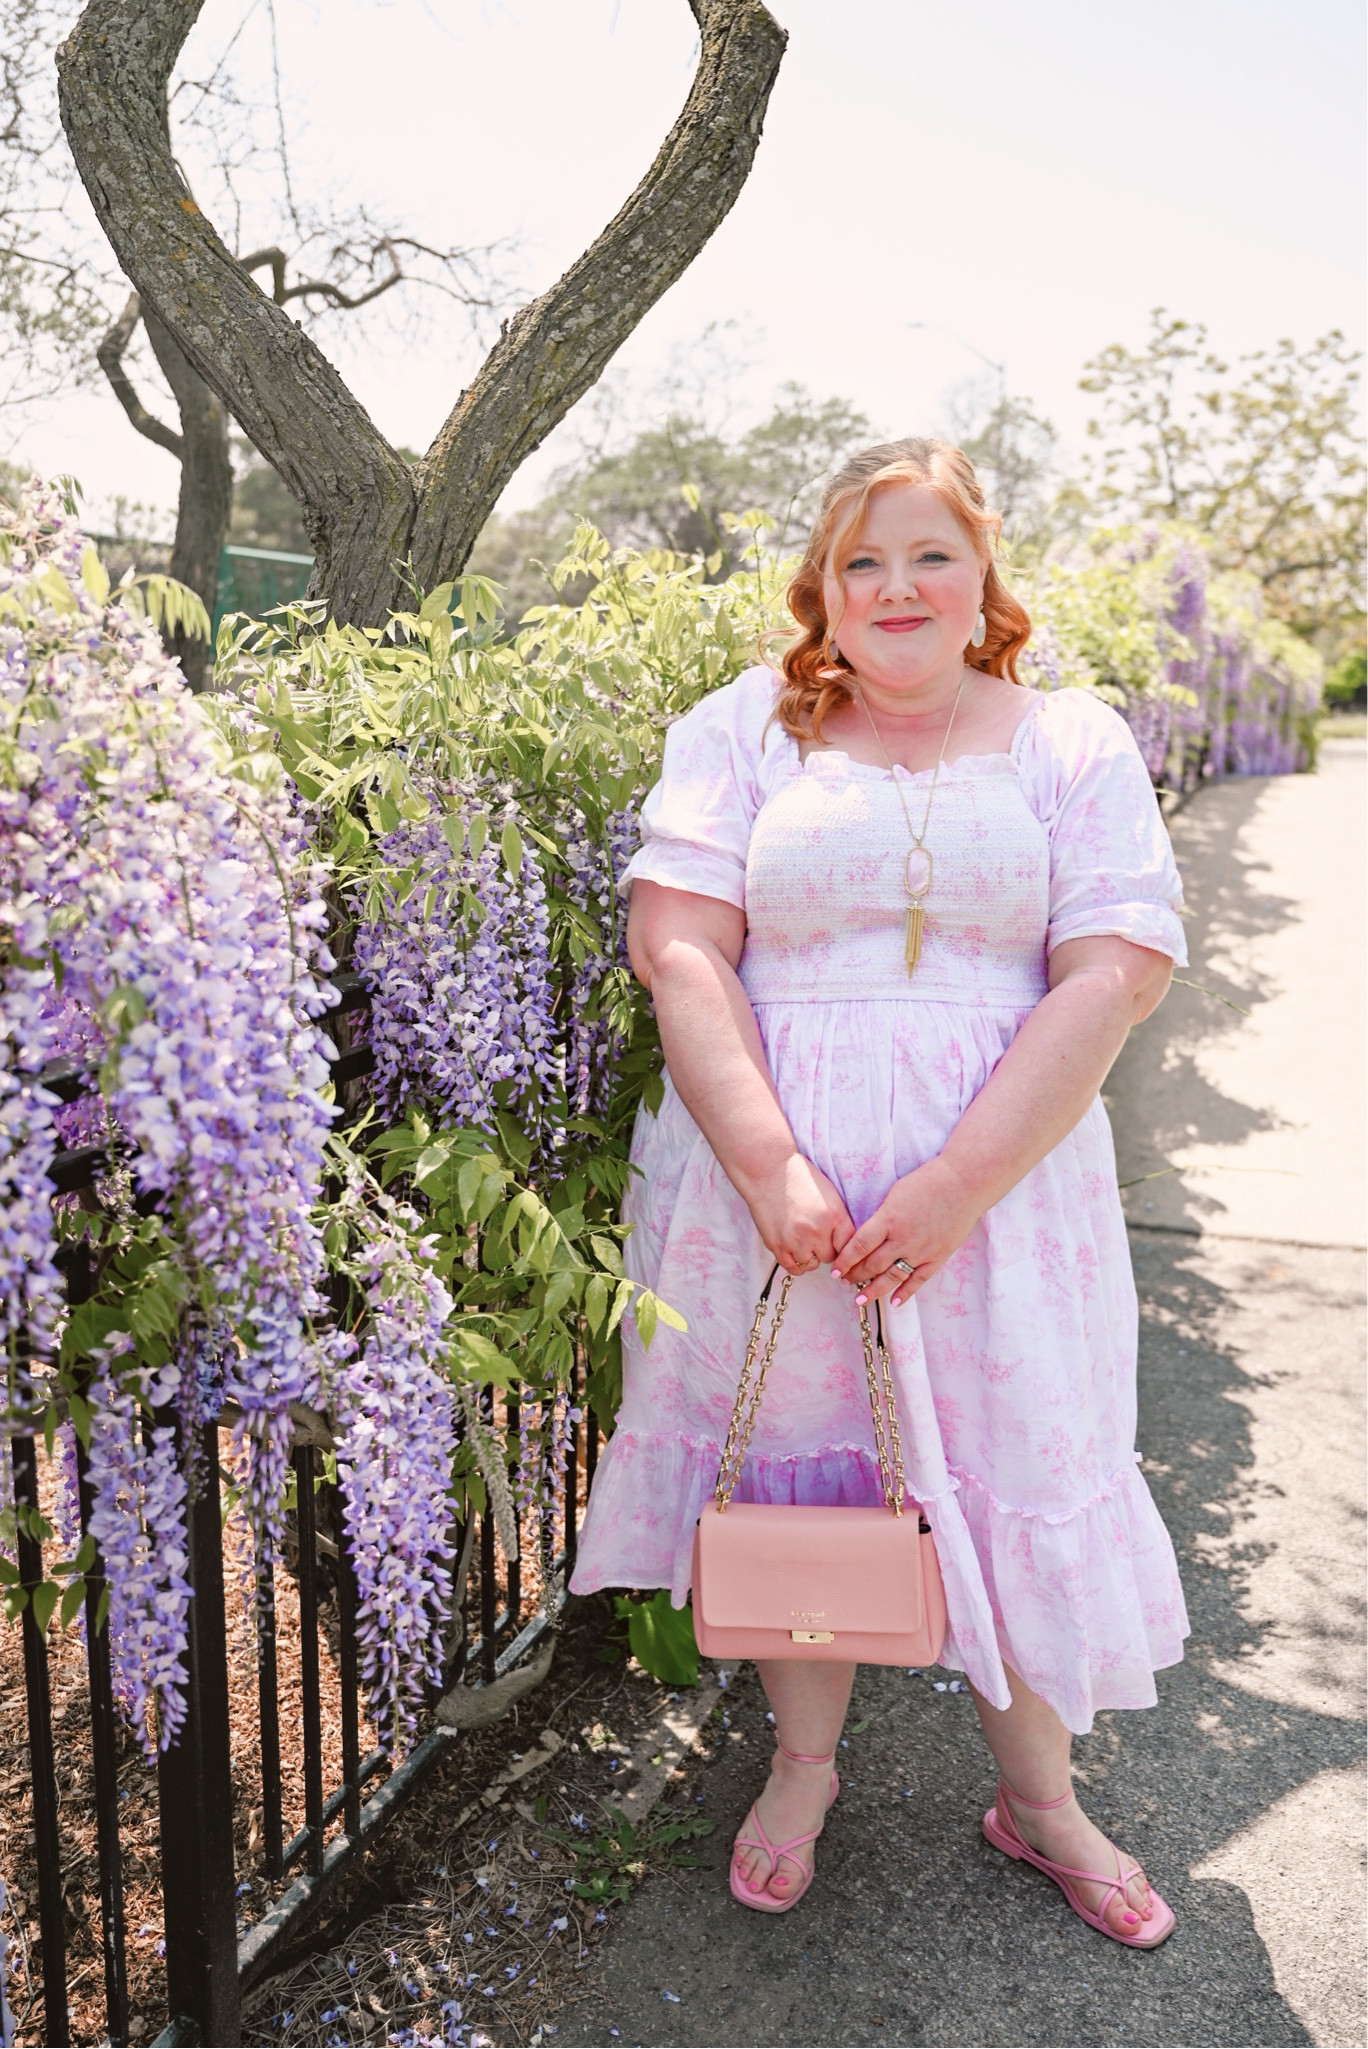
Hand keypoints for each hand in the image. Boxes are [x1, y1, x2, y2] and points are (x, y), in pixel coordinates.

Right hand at [732, 1153, 854, 1275]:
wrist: (768, 1170)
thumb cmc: (799, 1177)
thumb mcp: (829, 1194)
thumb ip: (839, 1219)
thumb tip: (846, 1243)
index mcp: (834, 1216)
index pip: (849, 1246)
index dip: (845, 1246)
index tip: (839, 1246)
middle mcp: (817, 1231)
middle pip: (830, 1257)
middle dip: (826, 1249)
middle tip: (818, 1238)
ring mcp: (796, 1240)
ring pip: (811, 1264)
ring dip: (810, 1255)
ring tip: (804, 1240)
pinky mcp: (777, 1245)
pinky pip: (793, 1268)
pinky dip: (796, 1263)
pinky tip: (795, 1251)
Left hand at [831, 1156, 981, 1306]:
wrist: (963, 1183)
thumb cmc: (927, 1182)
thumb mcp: (894, 1194)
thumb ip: (881, 1217)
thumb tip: (868, 1236)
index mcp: (889, 1220)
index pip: (859, 1246)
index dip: (844, 1261)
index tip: (835, 1269)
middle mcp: (903, 1239)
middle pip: (872, 1264)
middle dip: (855, 1275)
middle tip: (844, 1281)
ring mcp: (922, 1250)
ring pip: (892, 1277)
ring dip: (874, 1290)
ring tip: (860, 1298)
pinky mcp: (938, 1257)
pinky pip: (918, 1280)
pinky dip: (905, 1292)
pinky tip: (893, 1302)